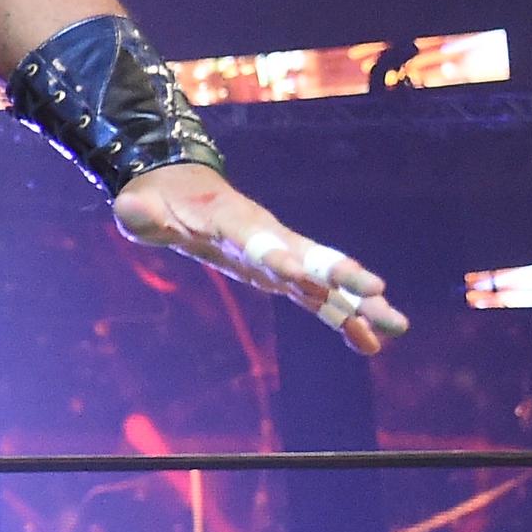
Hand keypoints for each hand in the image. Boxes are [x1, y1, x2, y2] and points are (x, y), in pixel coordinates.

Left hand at [112, 164, 407, 353]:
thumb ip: (143, 214)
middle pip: (310, 258)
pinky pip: (317, 299)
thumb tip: (135, 211)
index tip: (300, 275)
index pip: (259, 241)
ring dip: (359, 305)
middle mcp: (267, 238)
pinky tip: (370, 344)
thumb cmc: (157, 201)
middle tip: (379, 294)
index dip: (278, 256)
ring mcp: (280, 255)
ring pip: (325, 282)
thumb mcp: (140, 208)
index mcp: (232, 221)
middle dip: (343, 277)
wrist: (179, 187)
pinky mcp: (282, 273)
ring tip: (396, 328)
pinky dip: (342, 319)